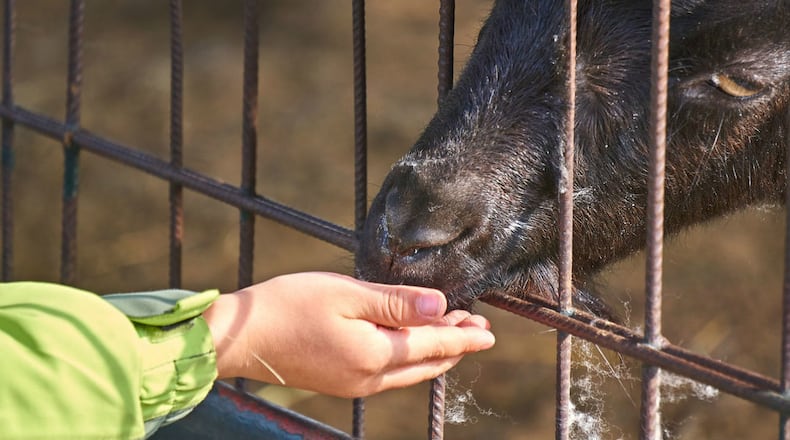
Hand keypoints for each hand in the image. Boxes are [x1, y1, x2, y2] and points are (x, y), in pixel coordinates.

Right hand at [203, 272, 494, 397]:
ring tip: (452, 333)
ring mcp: (353, 384)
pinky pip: (389, 374)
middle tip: (478, 327)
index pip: (434, 346)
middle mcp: (369, 378)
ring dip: (434, 352)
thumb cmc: (289, 306)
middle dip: (455, 345)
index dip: (464, 337)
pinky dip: (409, 357)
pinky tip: (411, 343)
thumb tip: (441, 307)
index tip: (488, 330)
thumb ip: (397, 303)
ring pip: (409, 371)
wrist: (240, 337)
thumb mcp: (347, 294)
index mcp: (374, 354)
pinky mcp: (340, 382)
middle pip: (426, 364)